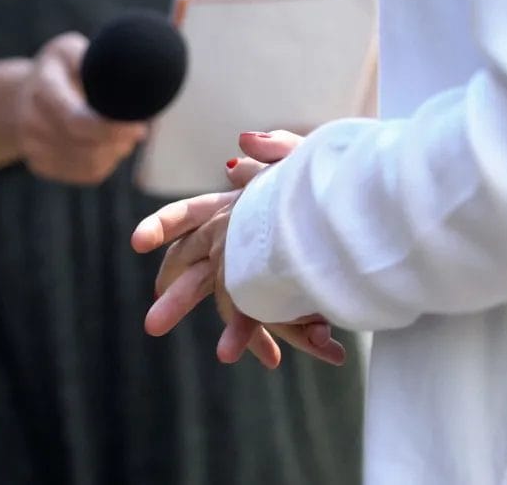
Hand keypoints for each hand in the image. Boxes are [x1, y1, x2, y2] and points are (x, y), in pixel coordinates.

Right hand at [17, 33, 147, 184]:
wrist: (22, 95)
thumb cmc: (58, 69)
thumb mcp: (70, 49)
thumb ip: (93, 59)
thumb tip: (127, 74)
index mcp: (43, 88)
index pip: (76, 120)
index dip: (111, 129)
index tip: (139, 126)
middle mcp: (32, 121)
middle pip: (88, 148)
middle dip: (120, 142)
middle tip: (137, 128)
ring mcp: (33, 147)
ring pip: (91, 164)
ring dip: (115, 153)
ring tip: (122, 134)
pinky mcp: (41, 166)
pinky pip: (87, 174)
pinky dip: (105, 162)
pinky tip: (107, 145)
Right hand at [132, 130, 345, 367]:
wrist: (369, 207)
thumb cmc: (330, 176)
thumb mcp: (305, 155)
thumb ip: (274, 149)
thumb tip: (237, 150)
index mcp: (230, 210)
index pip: (185, 217)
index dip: (159, 227)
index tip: (138, 243)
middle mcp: (234, 245)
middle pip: (196, 274)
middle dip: (174, 299)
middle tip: (153, 324)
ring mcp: (259, 272)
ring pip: (235, 304)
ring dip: (235, 330)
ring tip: (227, 355)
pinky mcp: (286, 293)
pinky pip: (276, 319)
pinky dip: (277, 337)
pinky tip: (277, 357)